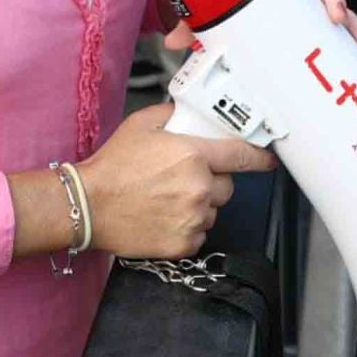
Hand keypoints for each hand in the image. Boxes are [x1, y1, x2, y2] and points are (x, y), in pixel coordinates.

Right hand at [75, 102, 275, 257]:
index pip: (240, 156)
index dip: (258, 157)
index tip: (268, 160)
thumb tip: (186, 113)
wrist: (89, 206)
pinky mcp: (184, 243)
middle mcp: (199, 187)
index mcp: (193, 155)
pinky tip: (164, 218)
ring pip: (213, 211)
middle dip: (212, 182)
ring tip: (169, 200)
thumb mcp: (140, 125)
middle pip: (226, 186)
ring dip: (200, 206)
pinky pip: (200, 233)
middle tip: (184, 179)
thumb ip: (171, 115)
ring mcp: (193, 218)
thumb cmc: (112, 166)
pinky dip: (188, 227)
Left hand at [165, 0, 356, 52]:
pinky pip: (330, 31)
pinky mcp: (306, 26)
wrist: (210, 7)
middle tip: (337, 17)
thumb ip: (189, 20)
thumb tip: (173, 41)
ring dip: (350, 22)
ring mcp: (301, 5)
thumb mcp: (201, 7)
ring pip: (331, 7)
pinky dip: (347, 43)